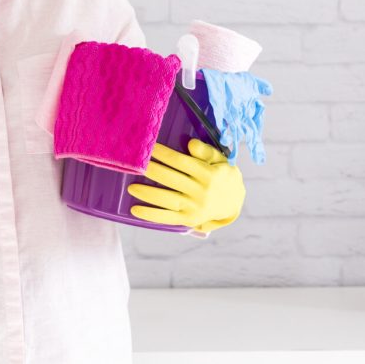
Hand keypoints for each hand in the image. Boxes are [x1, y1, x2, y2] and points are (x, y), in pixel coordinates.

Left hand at [126, 138, 245, 232]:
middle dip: (151, 171)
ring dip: (147, 194)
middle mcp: (201, 191)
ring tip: (130, 187)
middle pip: (170, 179)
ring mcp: (194, 207)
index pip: (180, 162)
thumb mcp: (220, 160)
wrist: (234, 202)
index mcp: (208, 174)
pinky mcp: (189, 219)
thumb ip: (206, 151)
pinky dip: (150, 215)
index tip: (149, 147)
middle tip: (135, 164)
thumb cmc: (222, 175)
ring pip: (166, 199)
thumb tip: (190, 144)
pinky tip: (135, 210)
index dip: (163, 154)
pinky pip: (167, 218)